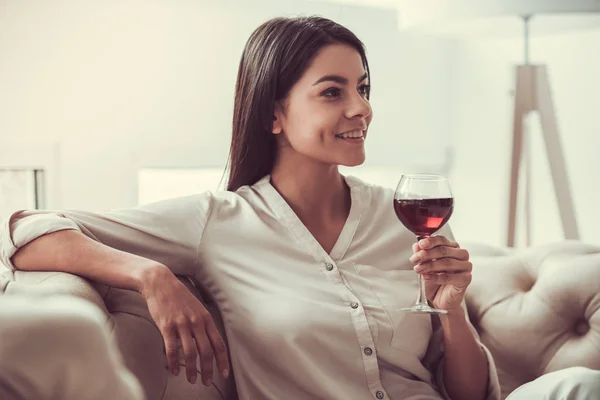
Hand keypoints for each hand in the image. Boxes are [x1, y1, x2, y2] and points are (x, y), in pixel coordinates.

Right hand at [140, 265, 228, 385]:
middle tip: (206, 382)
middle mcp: (196, 322)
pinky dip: (174, 363)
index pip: (219, 343)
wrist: (160, 283)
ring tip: (192, 380)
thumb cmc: (179, 297)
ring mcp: (181, 324)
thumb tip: (208, 343)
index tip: (224, 374)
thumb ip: (203, 324)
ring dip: (192, 370)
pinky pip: (172, 349)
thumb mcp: (197, 308)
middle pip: (206, 352)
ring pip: (190, 353)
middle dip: (208, 370)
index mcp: (206, 318)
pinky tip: (175, 371)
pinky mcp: (166, 326)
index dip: (223, 361)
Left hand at [409, 235, 471, 313]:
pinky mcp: (466, 279)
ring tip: (418, 269)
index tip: (420, 244)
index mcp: (452, 247)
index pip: (442, 240)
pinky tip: (426, 277)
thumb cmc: (435, 281)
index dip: (430, 241)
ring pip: (446, 262)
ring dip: (430, 266)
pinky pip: (449, 277)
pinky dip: (435, 277)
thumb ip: (421, 255)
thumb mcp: (425, 266)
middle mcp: (461, 255)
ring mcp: (466, 266)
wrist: (440, 300)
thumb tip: (416, 246)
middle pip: (443, 250)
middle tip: (415, 259)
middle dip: (426, 254)